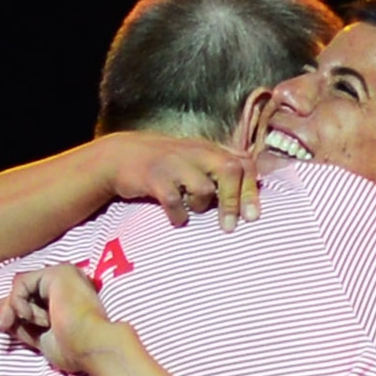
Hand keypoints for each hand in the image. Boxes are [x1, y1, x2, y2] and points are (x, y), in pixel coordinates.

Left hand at [0, 263, 117, 373]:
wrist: (92, 348)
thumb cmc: (74, 350)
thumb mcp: (38, 336)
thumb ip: (18, 322)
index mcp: (67, 299)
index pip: (29, 297)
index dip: (5, 306)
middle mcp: (68, 283)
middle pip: (22, 291)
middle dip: (4, 307)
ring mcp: (64, 275)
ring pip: (19, 288)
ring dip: (16, 310)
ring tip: (31, 326)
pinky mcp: (58, 272)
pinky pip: (21, 284)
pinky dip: (21, 303)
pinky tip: (38, 318)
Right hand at [99, 132, 260, 231]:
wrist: (120, 156)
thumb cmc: (167, 165)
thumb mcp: (196, 160)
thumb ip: (221, 171)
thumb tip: (254, 192)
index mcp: (210, 149)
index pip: (243, 163)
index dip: (252, 189)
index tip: (253, 217)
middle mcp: (196, 152)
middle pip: (229, 170)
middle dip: (234, 201)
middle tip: (229, 226)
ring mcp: (174, 163)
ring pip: (203, 187)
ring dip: (201, 206)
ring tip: (192, 209)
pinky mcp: (154, 176)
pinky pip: (174, 200)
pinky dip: (178, 215)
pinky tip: (176, 218)